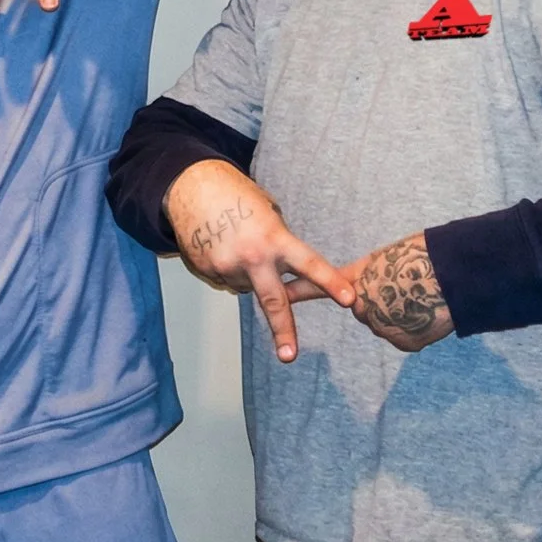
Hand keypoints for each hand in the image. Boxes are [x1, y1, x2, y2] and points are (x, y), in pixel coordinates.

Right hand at [165, 159, 352, 362]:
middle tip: (289, 355)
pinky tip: (221, 248)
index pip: (309, 264)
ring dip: (248, 276)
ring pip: (246, 287)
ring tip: (237, 245)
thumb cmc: (237, 194)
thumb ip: (279, 245)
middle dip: (284, 330)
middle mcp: (251, 256)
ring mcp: (226, 266)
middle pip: (273, 301)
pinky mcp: (206, 271)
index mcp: (274, 238)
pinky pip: (225, 281)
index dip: (331, 283)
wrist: (191, 186)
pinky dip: (227, 270)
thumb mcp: (269, 213)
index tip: (350, 299)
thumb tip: (284, 276)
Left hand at [342, 234, 453, 352]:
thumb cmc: (418, 257)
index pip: (355, 299)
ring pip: (387, 328)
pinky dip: (413, 330)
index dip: (373, 290)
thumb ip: (356, 274)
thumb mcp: (377, 259)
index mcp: (359, 292)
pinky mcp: (406, 343)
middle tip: (406, 292)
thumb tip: (338, 280)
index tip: (390, 282)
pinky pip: (404, 338)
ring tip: (418, 301)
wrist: (452, 272)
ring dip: (397, 320)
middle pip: (370, 315)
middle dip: (382, 308)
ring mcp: (386, 331)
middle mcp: (368, 314)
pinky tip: (426, 314)